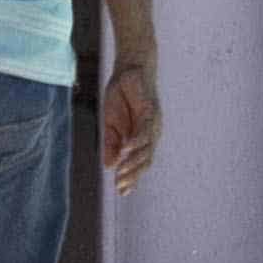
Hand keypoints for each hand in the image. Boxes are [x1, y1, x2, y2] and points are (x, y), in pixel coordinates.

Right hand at [99, 64, 162, 189]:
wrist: (128, 70)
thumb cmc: (121, 96)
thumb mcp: (110, 123)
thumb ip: (112, 144)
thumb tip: (110, 166)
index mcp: (140, 138)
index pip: (138, 163)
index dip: (131, 178)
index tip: (121, 192)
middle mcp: (150, 135)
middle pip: (145, 161)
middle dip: (133, 176)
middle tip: (120, 188)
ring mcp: (152, 125)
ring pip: (147, 150)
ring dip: (134, 163)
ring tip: (122, 174)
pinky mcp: (151, 113)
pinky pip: (145, 131)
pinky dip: (136, 142)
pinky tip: (127, 149)